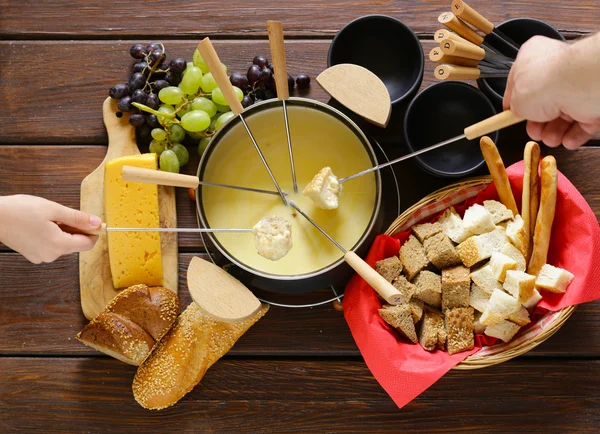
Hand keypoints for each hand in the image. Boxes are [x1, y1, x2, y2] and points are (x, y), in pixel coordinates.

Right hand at [0, 195, 100, 263]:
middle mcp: (51, 255)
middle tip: (64, 214)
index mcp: (59, 245)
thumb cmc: (20, 211)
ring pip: (63, 245)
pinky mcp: (32, 255)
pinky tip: (41, 225)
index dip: (93, 232)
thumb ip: (78, 218)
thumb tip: (97, 223)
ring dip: (64, 232)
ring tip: (49, 219)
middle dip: (76, 229)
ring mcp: (41, 257)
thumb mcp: (53, 210)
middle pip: (76, 244)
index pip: (88, 244)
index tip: (92, 220)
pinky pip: (51, 246)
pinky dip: (53, 236)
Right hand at [503, 34, 599, 148]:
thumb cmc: (546, 82)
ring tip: (550, 138)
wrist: (578, 84)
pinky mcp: (592, 102)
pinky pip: (581, 122)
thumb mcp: (516, 100)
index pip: (519, 84)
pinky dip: (573, 135)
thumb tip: (517, 112)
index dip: (515, 104)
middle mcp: (555, 70)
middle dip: (537, 123)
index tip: (508, 118)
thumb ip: (515, 108)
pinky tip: (566, 140)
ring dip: (554, 132)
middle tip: (533, 131)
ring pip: (562, 116)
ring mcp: (575, 86)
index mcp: (532, 58)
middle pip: (542, 103)